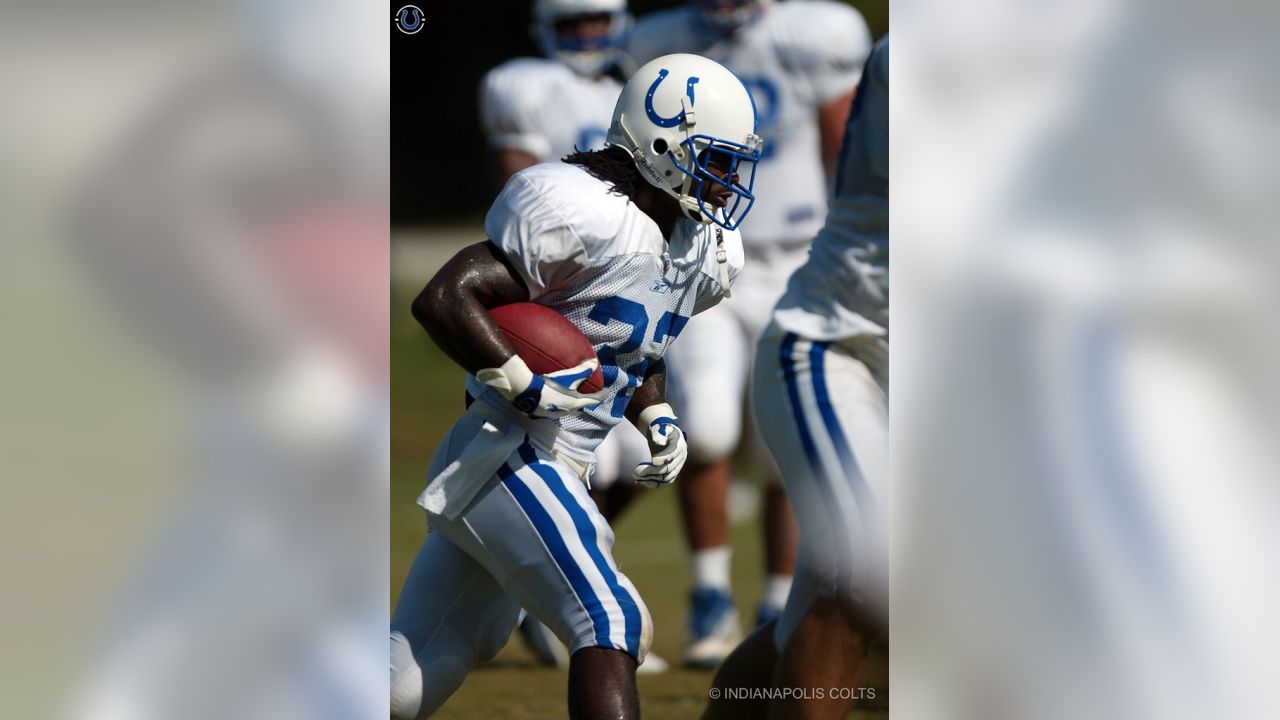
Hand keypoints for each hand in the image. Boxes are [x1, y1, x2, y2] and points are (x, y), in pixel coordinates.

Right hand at [478, 355, 604, 419]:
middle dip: (585, 402)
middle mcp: (566, 412)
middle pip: (580, 408)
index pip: (593, 400)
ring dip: (570, 405)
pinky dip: (556, 405)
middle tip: (588, 396)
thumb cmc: (549, 384)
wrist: (526, 392)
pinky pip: (553, 410)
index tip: (606, 391)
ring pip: (566, 410)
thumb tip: (595, 363)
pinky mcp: (541, 414)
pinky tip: (552, 401)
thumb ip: (582, 370)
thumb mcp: (567, 376)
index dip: (601, 395)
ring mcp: (553, 415)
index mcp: (575, 403)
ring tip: (569, 398)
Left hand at [633, 403, 687, 487]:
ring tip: (636, 476)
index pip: (673, 454)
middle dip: (651, 471)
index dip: (664, 458)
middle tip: (636, 471)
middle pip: (668, 469)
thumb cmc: (661, 430)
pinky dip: (653, 483)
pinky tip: (641, 481)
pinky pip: (664, 482)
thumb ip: (659, 433)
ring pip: (666, 478)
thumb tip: (658, 441)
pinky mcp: (673, 473)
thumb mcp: (660, 428)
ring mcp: (678, 467)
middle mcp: (681, 457)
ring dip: (650, 479)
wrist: (665, 435)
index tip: (653, 461)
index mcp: (679, 445)